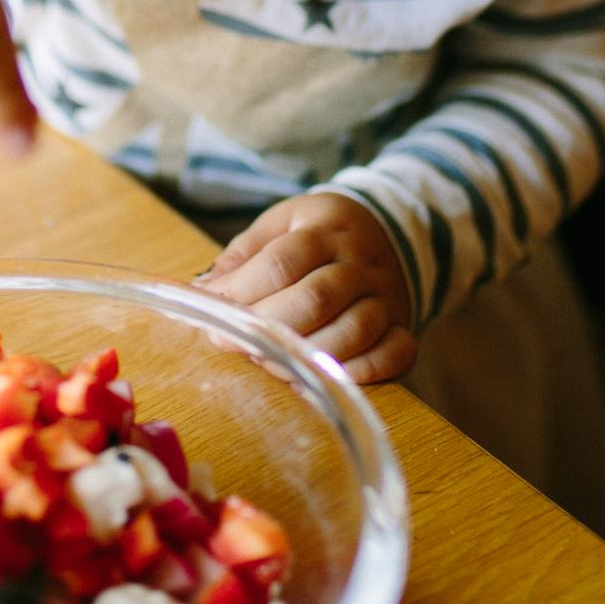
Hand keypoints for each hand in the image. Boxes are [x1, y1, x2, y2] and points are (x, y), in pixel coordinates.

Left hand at [197, 192, 418, 382]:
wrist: (386, 231)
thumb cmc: (318, 233)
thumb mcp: (280, 225)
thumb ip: (243, 256)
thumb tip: (201, 291)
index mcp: (326, 227)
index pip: (283, 261)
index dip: (242, 291)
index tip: (210, 311)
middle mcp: (361, 261)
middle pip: (316, 298)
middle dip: (266, 327)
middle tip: (229, 342)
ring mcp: (387, 296)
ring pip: (354, 330)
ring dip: (305, 355)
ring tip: (266, 362)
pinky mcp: (403, 327)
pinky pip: (393, 355)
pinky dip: (358, 373)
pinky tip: (317, 378)